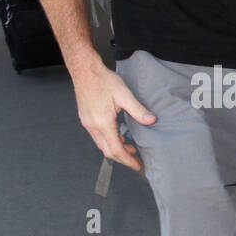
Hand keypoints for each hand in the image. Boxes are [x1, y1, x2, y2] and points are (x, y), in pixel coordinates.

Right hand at [72, 55, 155, 173]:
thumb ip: (138, 110)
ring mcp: (87, 123)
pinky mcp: (85, 119)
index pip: (116, 150)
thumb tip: (151, 120)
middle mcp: (93, 127)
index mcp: (102, 123)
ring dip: (115, 149)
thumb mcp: (124, 94)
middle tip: (135, 159)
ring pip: (101, 145)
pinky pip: (97, 137)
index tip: (137, 166)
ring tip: (129, 148)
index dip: (127, 160)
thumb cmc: (103, 80)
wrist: (84, 70)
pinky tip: (117, 136)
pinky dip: (108, 141)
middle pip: (107, 151)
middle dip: (122, 158)